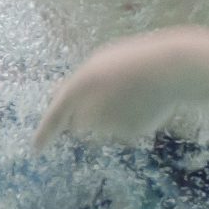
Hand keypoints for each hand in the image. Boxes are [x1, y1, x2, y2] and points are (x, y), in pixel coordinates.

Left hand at [30, 33, 204, 151]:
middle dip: (86, 115)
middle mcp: (92, 109)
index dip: (45, 133)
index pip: (56, 114)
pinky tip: (144, 102)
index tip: (36, 149)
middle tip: (108, 93)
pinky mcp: (131, 131)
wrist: (172, 68)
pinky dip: (131, 118)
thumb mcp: (99, 63)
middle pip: (80, 122)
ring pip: (103, 125)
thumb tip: (67, 105)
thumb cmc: (133, 59)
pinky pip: (124, 127)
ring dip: (110, 114)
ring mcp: (112, 123)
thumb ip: (79, 85)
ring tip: (131, 92)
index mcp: (80, 85)